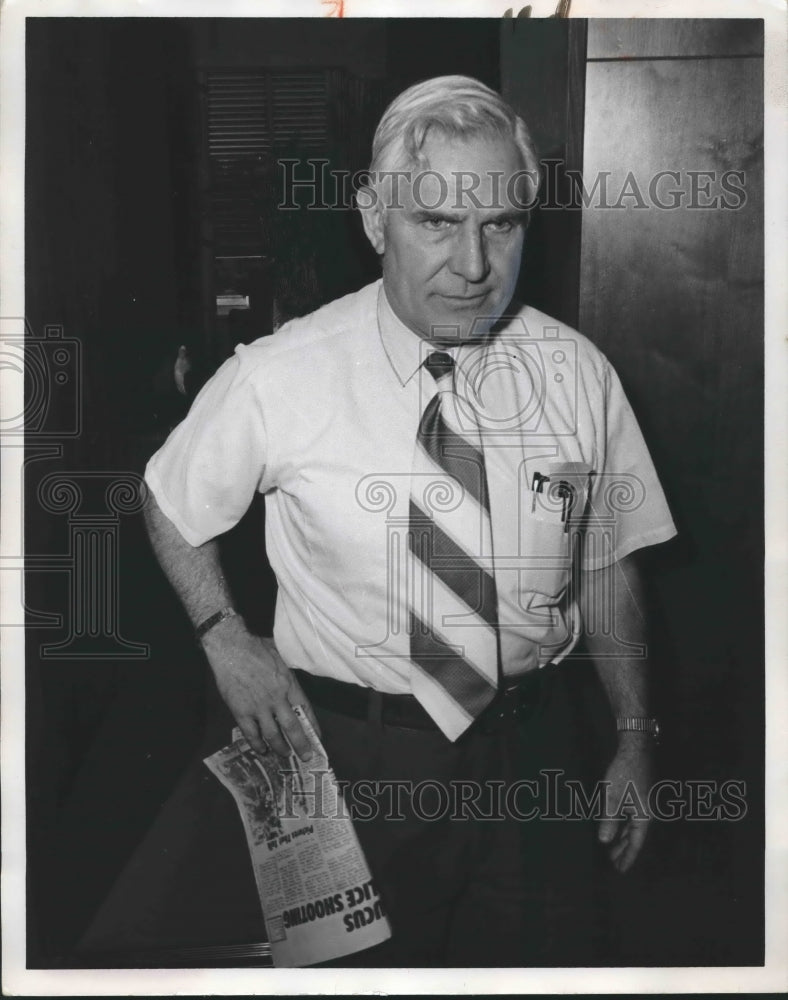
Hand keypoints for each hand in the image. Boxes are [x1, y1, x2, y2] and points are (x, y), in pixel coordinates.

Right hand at [201, 618, 320, 760]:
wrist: (231, 647)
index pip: (305, 710)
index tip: (317, 738)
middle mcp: (276, 698)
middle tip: (306, 757)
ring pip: (273, 734)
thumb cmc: (256, 647)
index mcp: (288, 683)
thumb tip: (295, 678)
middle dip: (301, 745)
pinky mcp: (241, 711)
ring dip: (280, 747)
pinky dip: (257, 744)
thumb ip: (289, 671)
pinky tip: (261, 749)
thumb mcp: (282, 655)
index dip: (313, 726)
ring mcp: (258, 706)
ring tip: (285, 754)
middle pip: (292, 727)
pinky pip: (251, 733)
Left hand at [597, 735, 654, 872]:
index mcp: (644, 815)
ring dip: (622, 837)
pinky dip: (623, 824)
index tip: (620, 870)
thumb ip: (609, 819)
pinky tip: (616, 827)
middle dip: (623, 850)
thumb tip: (604, 841)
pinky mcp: (639, 794)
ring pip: (633, 826)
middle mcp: (647, 812)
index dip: (627, 857)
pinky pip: (631, 816)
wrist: (636, 746)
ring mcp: (643, 803)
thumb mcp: (613, 796)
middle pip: (635, 836)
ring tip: (612, 849)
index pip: (635, 843)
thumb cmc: (625, 771)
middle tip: (613, 863)